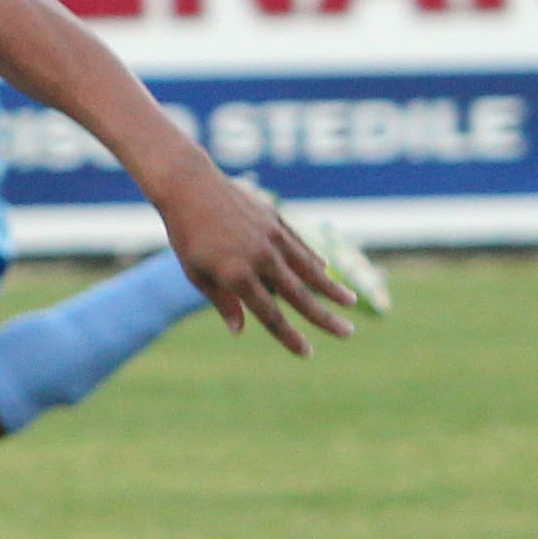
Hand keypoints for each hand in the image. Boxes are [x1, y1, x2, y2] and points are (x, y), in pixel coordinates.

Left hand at [162, 173, 361, 353]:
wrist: (190, 185)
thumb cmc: (186, 234)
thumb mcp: (196, 273)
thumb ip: (222, 301)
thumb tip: (239, 330)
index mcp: (238, 276)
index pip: (271, 315)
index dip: (289, 337)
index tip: (307, 353)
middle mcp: (260, 257)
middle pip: (299, 295)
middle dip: (325, 317)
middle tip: (347, 332)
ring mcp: (271, 236)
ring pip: (308, 268)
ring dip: (331, 287)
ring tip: (350, 301)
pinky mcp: (274, 219)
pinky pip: (299, 244)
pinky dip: (313, 259)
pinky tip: (325, 269)